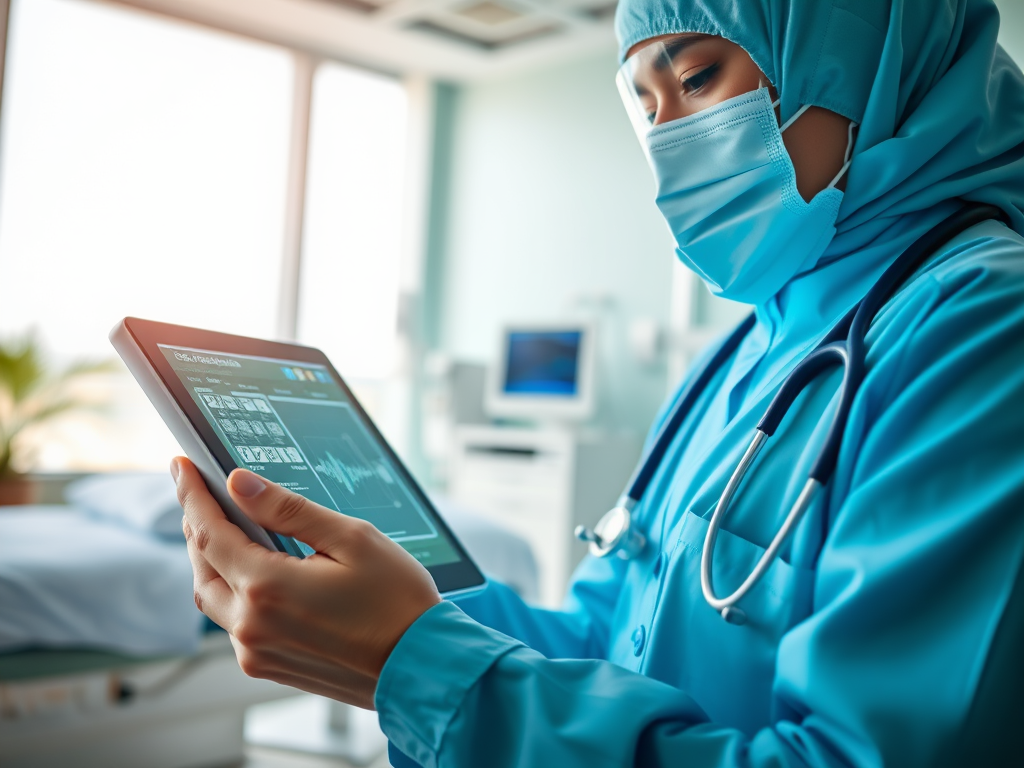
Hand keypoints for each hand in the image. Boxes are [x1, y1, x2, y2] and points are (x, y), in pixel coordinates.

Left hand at [173, 457, 440, 708]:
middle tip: (201, 492)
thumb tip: (239, 483)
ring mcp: (256, 652)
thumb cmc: (398, 602)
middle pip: (202, 565)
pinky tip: (253, 570)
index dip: (192, 494)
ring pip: (213, 596)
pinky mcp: (268, 666)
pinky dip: (232, 589)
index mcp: (268, 588)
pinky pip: (233, 623)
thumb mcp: (351, 539)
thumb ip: (289, 510)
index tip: (181, 465)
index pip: (209, 531)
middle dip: (198, 524)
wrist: (422, 666)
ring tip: (224, 526)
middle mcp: (251, 625)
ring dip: (212, 559)